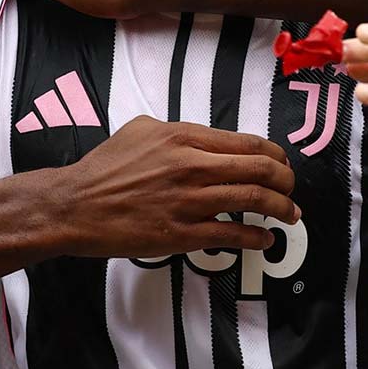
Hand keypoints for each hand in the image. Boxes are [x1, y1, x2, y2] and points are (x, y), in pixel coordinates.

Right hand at [57, 115, 298, 257]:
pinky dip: (256, 237)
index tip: (282, 164)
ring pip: (252, 202)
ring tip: (289, 215)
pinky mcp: (181, 234)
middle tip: (291, 189)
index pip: (247, 143)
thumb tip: (205, 139)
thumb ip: (177, 131)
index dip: (274, 155)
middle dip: (286, 181)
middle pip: (260, 170)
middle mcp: (191, 166)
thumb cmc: (104, 168)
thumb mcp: (140, 129)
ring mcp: (188, 201)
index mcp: (183, 136)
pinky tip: (264, 239)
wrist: (76, 205)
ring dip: (281, 209)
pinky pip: (231, 236)